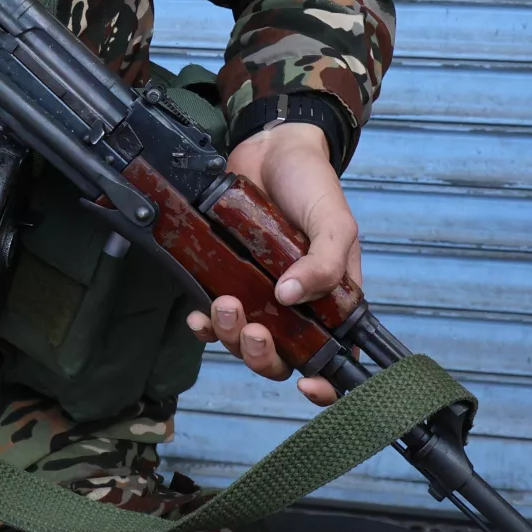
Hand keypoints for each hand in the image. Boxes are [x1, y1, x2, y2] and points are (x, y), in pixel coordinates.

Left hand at [186, 120, 360, 405]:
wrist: (272, 146)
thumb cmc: (312, 184)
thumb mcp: (335, 222)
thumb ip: (324, 262)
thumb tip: (291, 297)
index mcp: (330, 299)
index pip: (333, 355)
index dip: (324, 383)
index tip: (308, 385)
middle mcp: (294, 304)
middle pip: (279, 357)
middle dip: (261, 355)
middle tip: (253, 329)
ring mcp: (258, 293)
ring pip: (242, 340)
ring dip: (230, 335)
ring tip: (223, 305)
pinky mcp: (226, 276)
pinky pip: (212, 318)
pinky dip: (203, 324)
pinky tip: (197, 314)